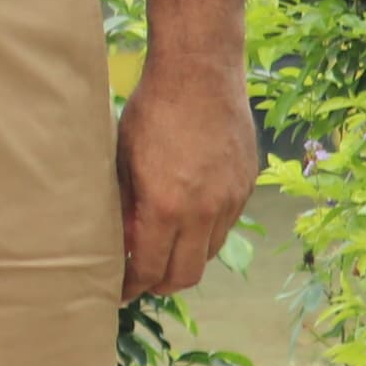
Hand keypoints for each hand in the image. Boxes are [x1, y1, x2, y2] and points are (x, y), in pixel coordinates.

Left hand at [116, 63, 260, 300]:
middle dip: (159, 284)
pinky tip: (186, 220)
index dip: (131, 286)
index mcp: (166, 207)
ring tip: (161, 250)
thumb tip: (119, 242)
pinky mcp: (248, 186)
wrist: (200, 74)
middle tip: (139, 280)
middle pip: (185, 274)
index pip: (149, 268)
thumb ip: (123, 206)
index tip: (118, 292)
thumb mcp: (122, 160)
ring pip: (209, 252)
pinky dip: (205, 233)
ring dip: (185, 259)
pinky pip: (226, 225)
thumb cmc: (150, 111)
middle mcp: (204, 211)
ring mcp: (231, 200)